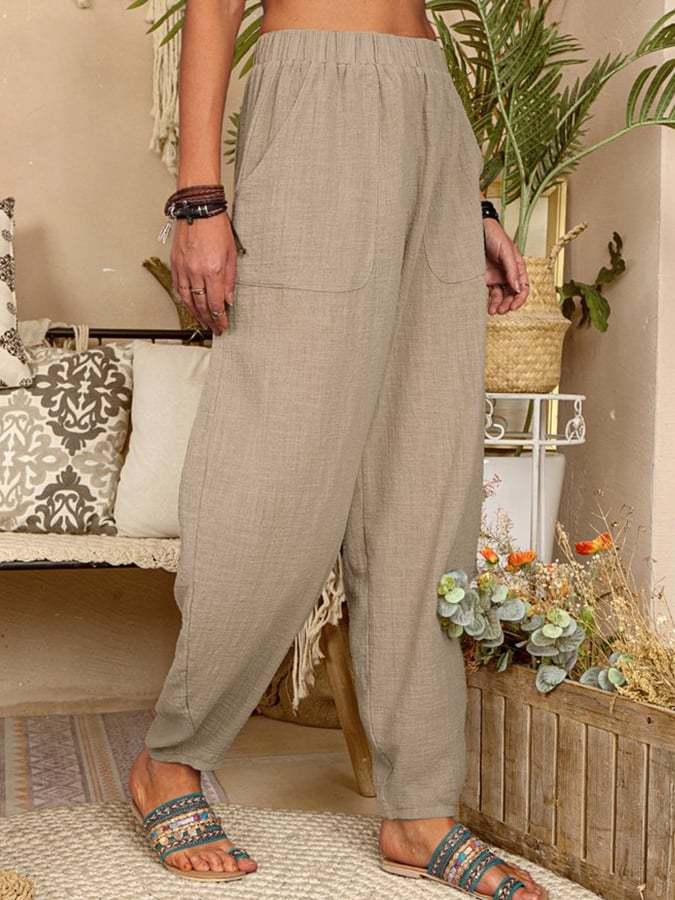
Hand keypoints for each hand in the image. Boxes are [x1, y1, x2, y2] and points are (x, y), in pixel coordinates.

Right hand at [170, 213, 238, 335]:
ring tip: (202, 321)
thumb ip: (230, 280)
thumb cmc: (216, 227)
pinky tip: (189, 305)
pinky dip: (184, 299)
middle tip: (213, 328)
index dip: (220, 318)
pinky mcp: (175, 263)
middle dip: (208, 320)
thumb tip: (229, 299)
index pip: (216, 303)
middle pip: (201, 305)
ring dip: (195, 313)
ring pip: (187, 300)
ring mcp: (184, 268)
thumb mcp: (232, 255)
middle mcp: (196, 272)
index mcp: (213, 270)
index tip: (222, 326)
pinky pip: (178, 287)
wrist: (198, 210)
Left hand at [483, 218, 529, 314]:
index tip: (514, 306)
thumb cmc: (493, 233)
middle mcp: (507, 273)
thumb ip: (512, 269)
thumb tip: (517, 288)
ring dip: (498, 305)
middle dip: (508, 304)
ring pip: (500, 296)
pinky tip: (486, 306)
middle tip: (501, 310)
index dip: (520, 298)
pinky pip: (488, 293)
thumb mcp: (506, 250)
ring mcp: (495, 276)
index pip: (523, 287)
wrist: (475, 229)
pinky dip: (488, 301)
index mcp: (517, 266)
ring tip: (492, 311)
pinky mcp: (484, 278)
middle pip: (511, 294)